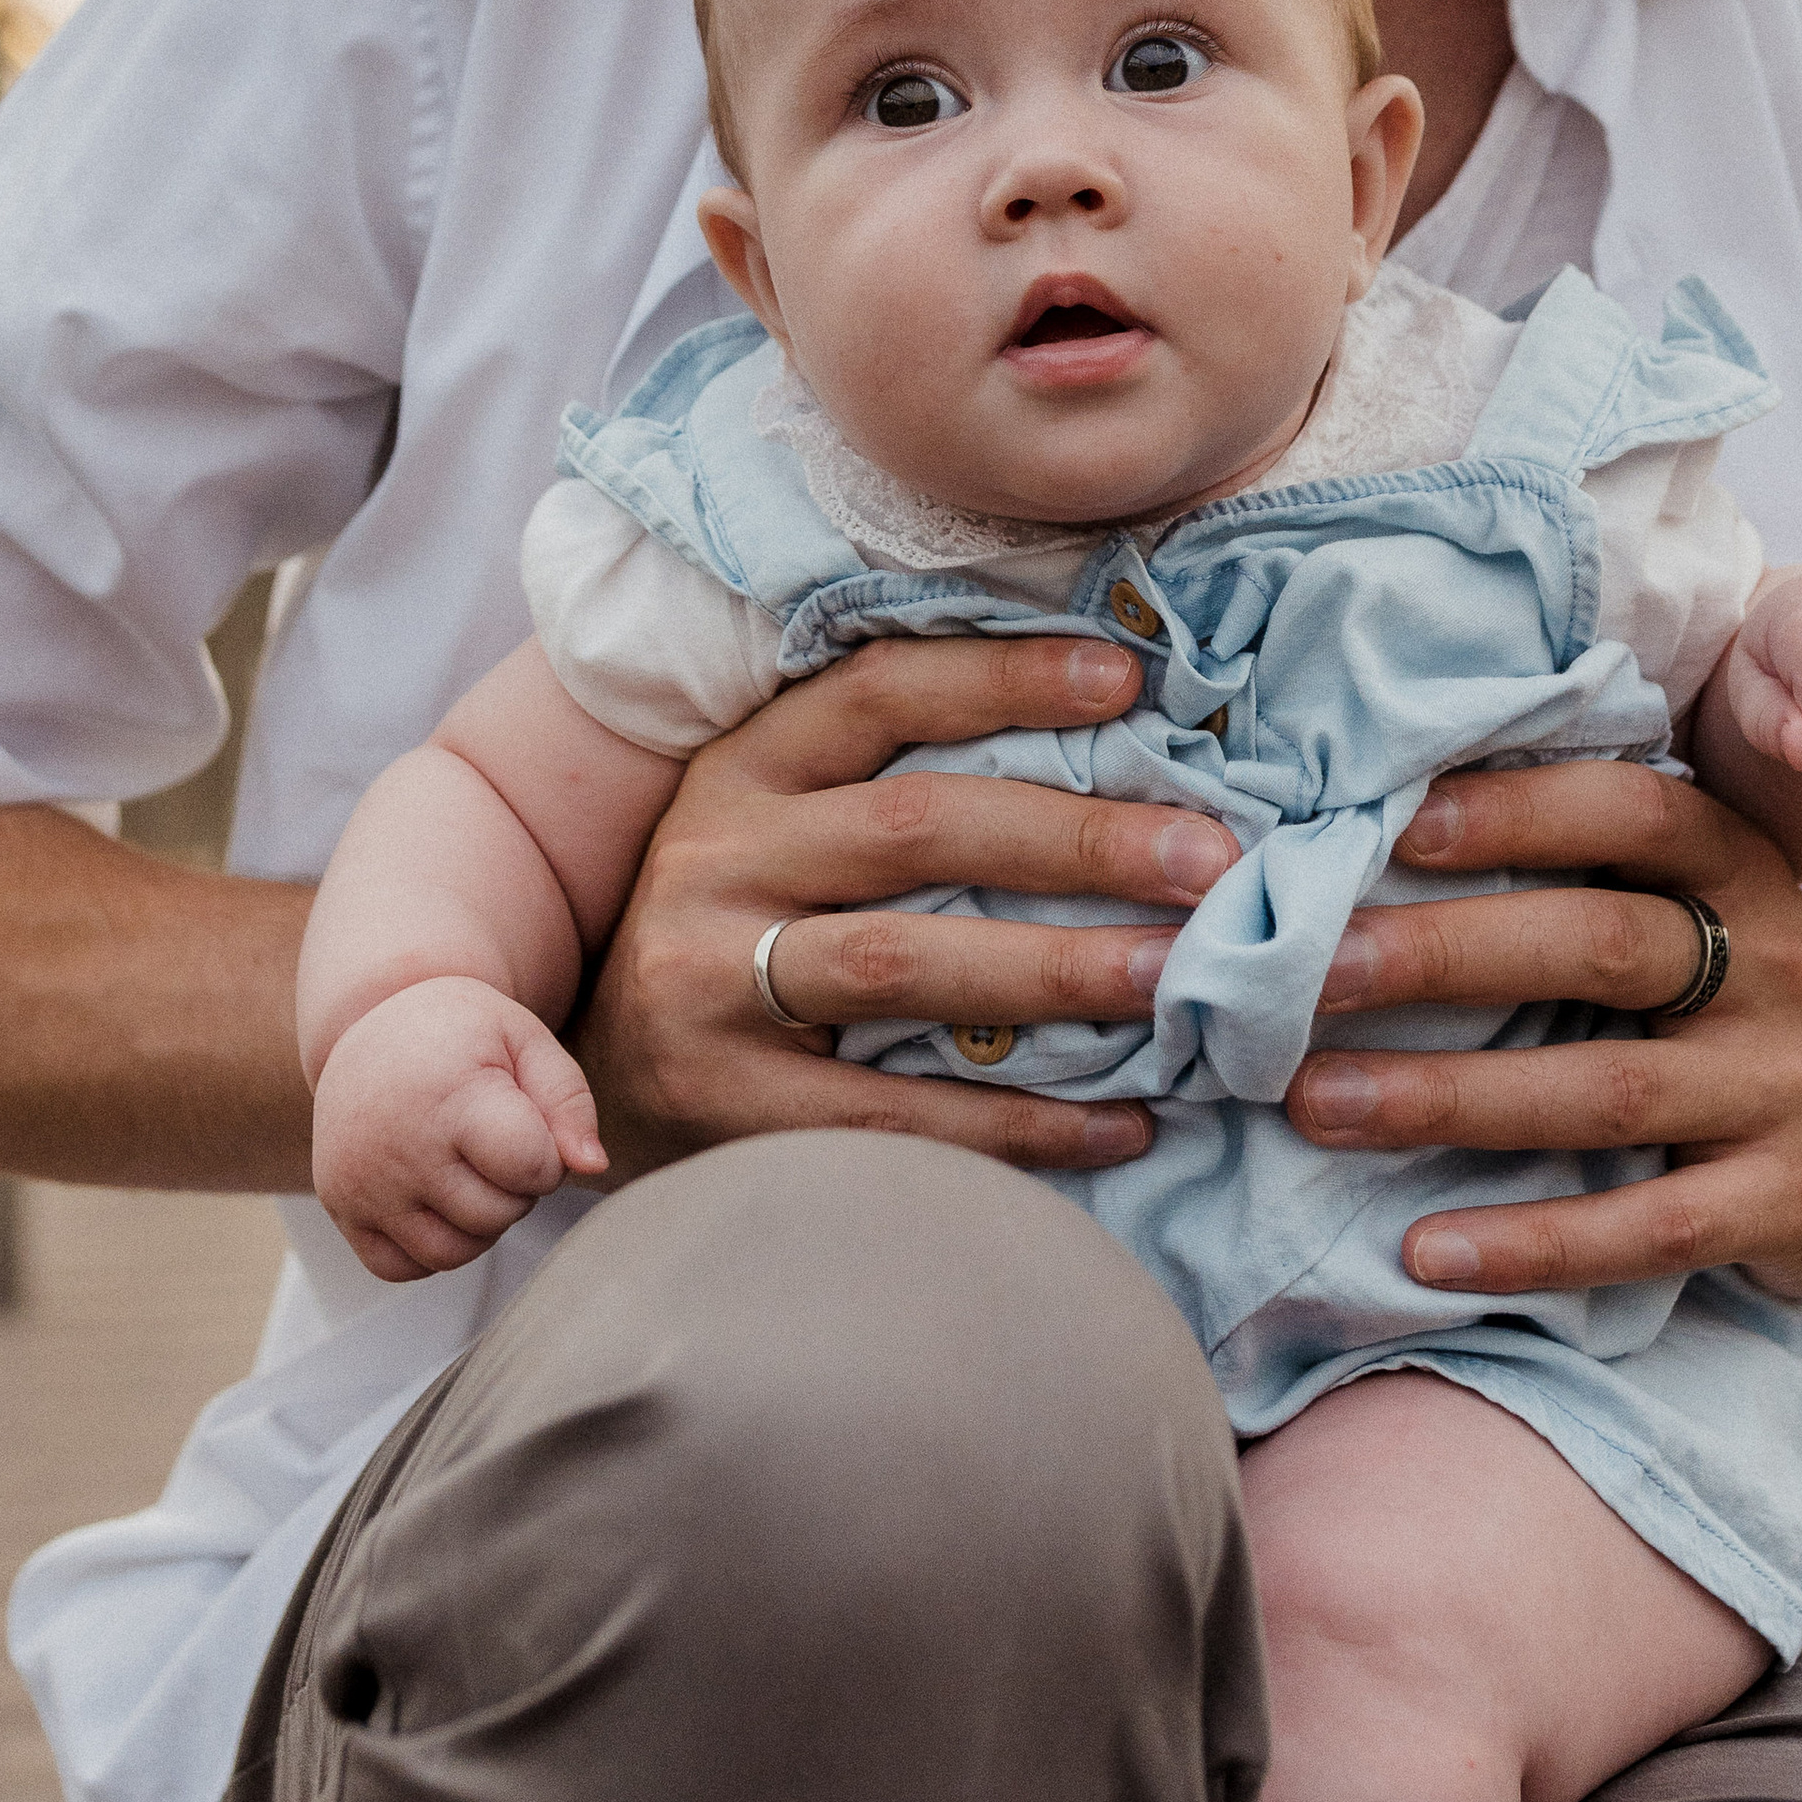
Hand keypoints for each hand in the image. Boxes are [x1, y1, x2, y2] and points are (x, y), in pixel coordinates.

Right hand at [312, 976, 606, 1279]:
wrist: (370, 1021)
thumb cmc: (460, 1034)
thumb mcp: (523, 1039)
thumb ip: (569, 1100)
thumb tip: (593, 1167)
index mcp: (449, 1097)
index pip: (530, 1169)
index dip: (546, 1155)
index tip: (528, 1122)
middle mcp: (398, 1147)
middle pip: (495, 1216)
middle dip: (515, 1189)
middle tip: (495, 1142)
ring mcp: (362, 1183)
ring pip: (452, 1254)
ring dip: (478, 1223)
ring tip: (468, 1168)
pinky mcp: (339, 1207)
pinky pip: (402, 1268)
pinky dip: (429, 1247)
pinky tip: (433, 1195)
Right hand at [572, 634, 1242, 1181]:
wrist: (589, 1085)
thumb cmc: (735, 935)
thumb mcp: (774, 829)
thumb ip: (892, 788)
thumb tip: (1112, 742)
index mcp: (740, 771)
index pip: (879, 692)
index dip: (1004, 676)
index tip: (1132, 678)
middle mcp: (715, 861)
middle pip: (916, 829)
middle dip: (1077, 838)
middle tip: (1213, 858)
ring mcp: (708, 986)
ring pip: (905, 964)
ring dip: (1058, 970)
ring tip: (1182, 978)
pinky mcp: (725, 1109)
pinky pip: (893, 1113)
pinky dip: (1018, 1122)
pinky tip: (1123, 1124)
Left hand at [1282, 760, 1801, 1302]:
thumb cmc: (1737, 999)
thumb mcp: (1700, 908)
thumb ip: (1582, 869)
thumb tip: (1375, 831)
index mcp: (1737, 868)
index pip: (1630, 812)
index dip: (1518, 809)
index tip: (1395, 818)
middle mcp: (1770, 967)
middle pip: (1603, 947)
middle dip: (1447, 954)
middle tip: (1315, 970)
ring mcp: (1782, 1091)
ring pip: (1608, 1092)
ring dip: (1453, 1099)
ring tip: (1320, 1104)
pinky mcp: (1783, 1206)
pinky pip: (1647, 1231)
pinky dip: (1533, 1243)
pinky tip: (1425, 1250)